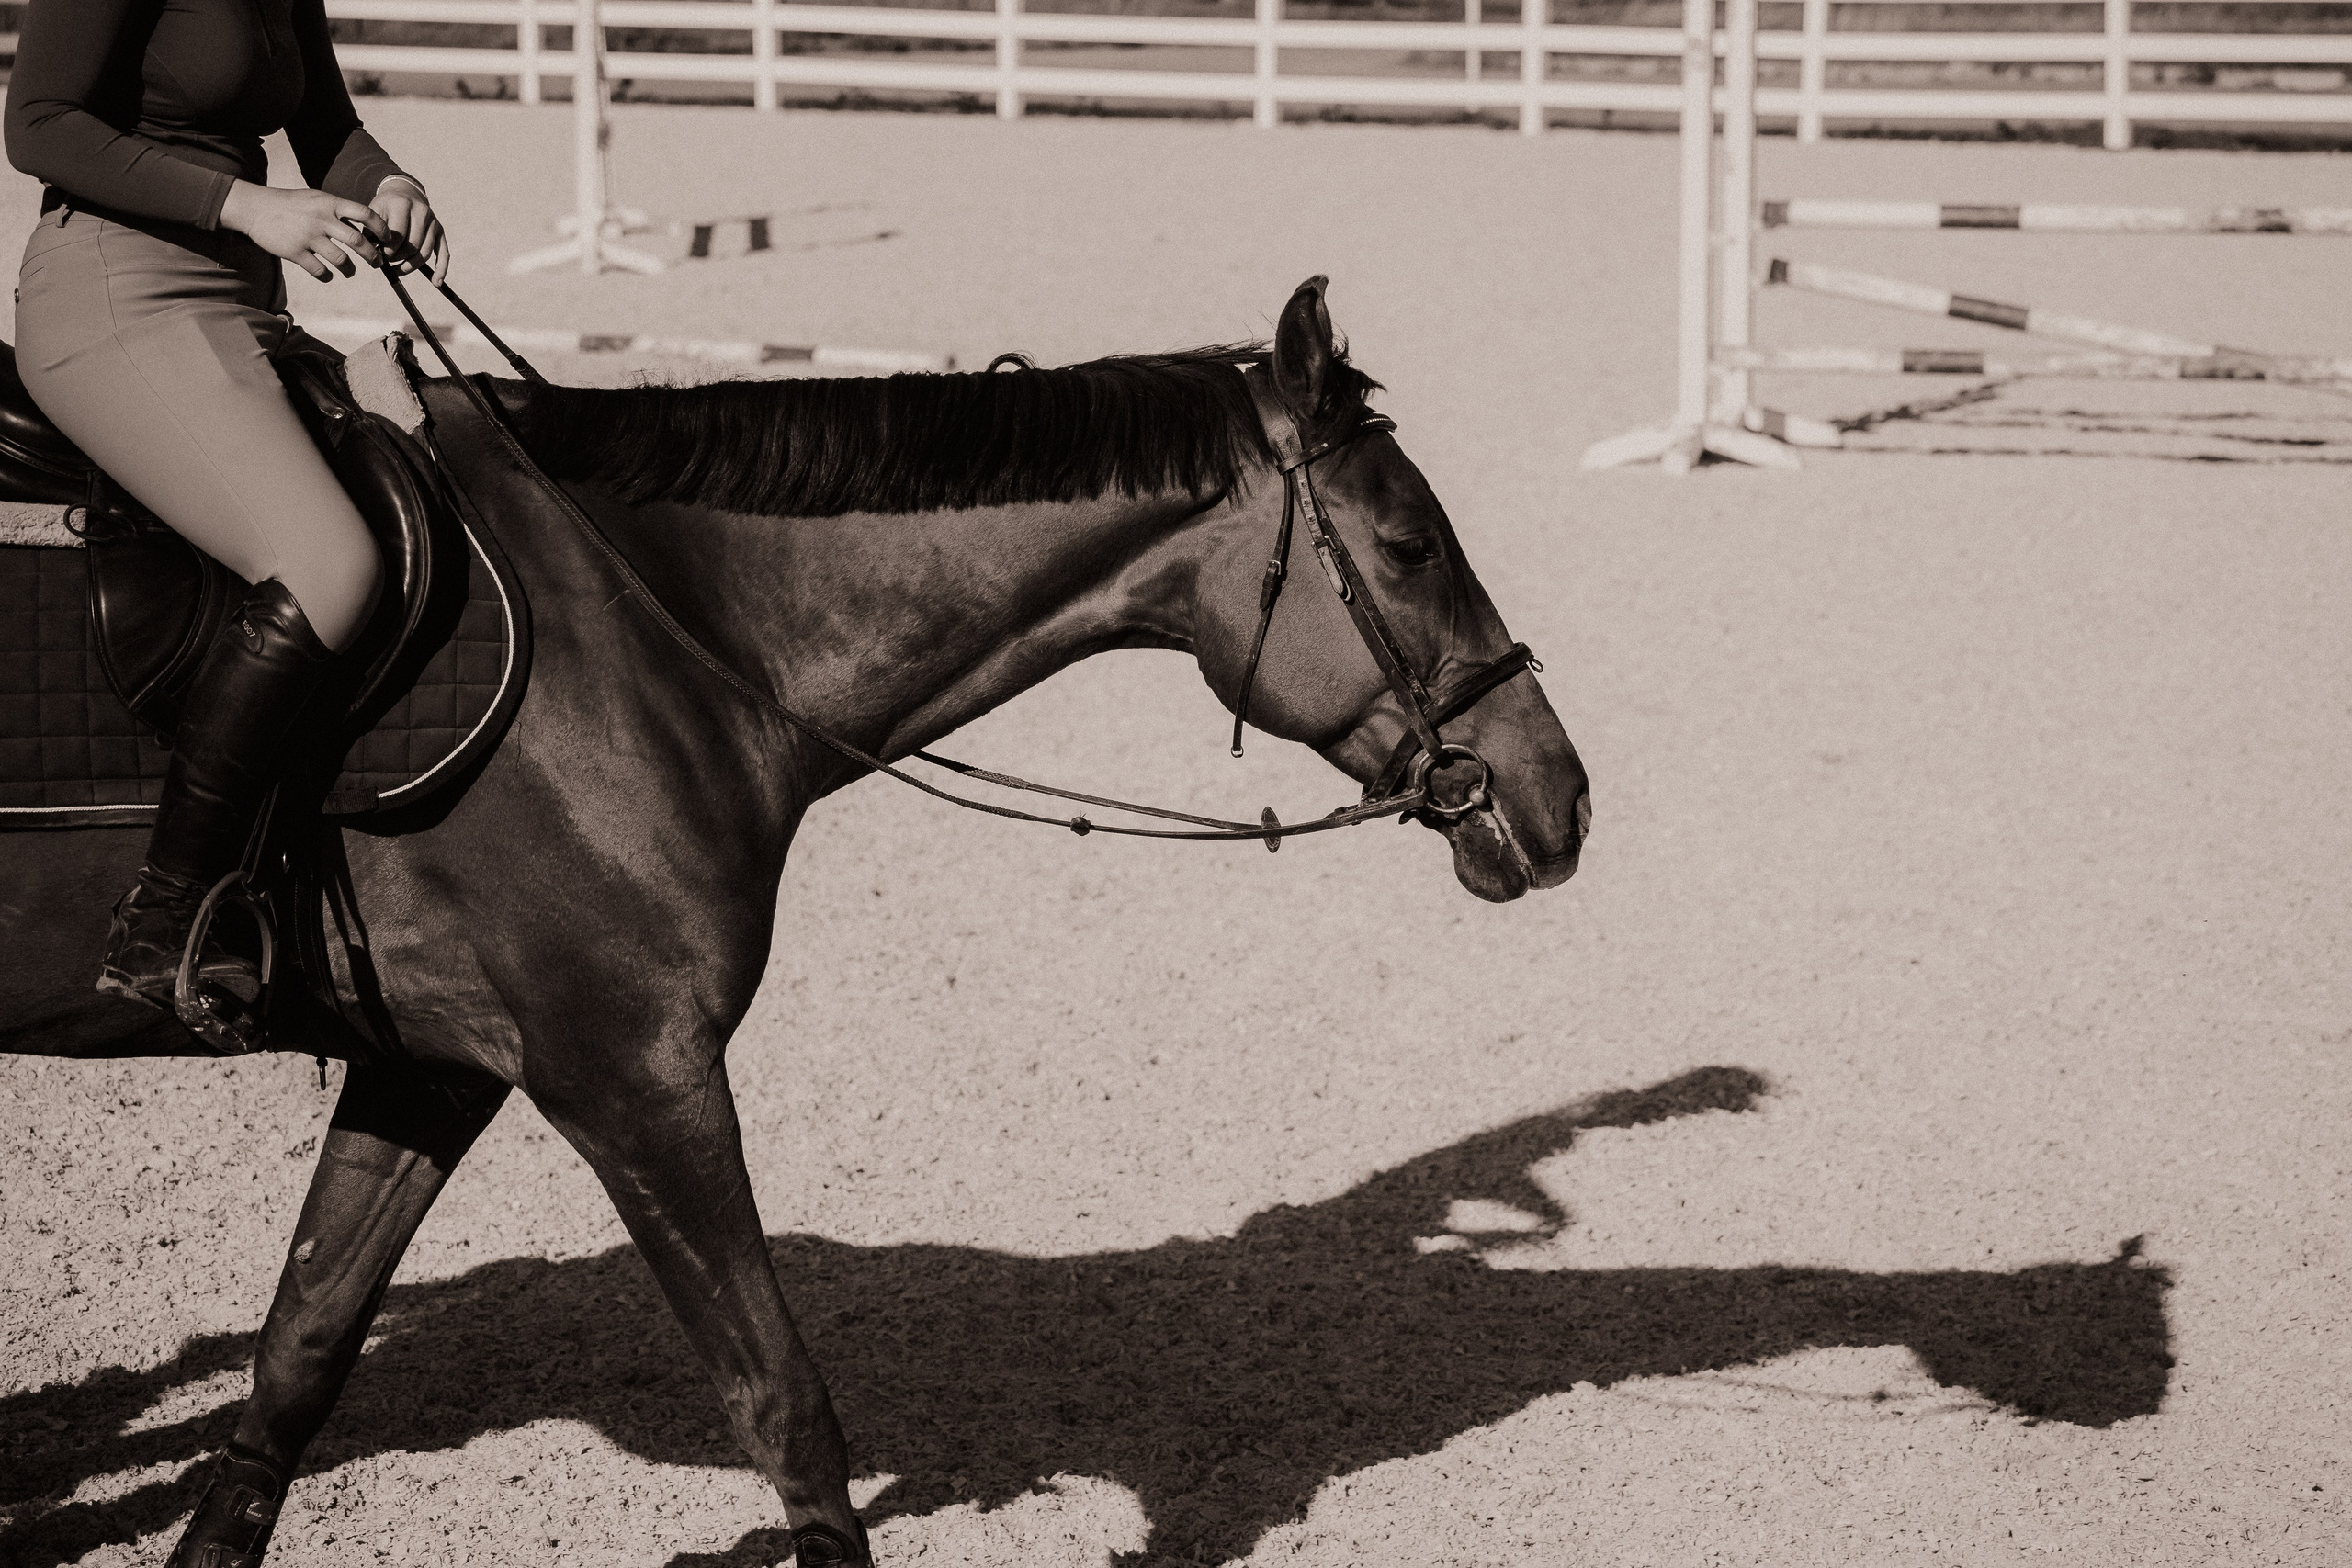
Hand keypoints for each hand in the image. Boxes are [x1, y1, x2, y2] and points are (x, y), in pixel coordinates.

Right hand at [218, 182, 385, 280]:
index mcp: (329, 203)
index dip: (380, 227)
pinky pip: (320, 271)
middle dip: (373, 256)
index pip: (365, 213)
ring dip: (350, 270)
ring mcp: (307, 236)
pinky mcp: (294, 252)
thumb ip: (338, 211)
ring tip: (350, 272)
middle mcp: (321, 219)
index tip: (387, 239)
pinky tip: (328, 275)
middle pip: (358, 241)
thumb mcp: (316, 199)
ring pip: (341, 260)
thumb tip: (365, 228)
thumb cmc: (291, 204)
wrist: (254, 208)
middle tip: (377, 262)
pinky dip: (327, 276)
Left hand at [370, 177, 449, 283]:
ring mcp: (433, 221)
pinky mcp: (440, 230)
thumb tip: (375, 257)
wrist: (403, 192)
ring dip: (411, 266)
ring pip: (425, 253)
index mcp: (402, 204)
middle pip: (412, 246)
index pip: (398, 236)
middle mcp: (421, 211)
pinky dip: (441, 269)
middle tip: (388, 263)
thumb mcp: (373, 213)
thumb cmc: (384, 207)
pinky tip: (437, 283)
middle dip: (398, 259)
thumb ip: (371, 233)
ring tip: (398, 270)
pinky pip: (443, 253)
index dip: (388, 251)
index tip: (379, 257)